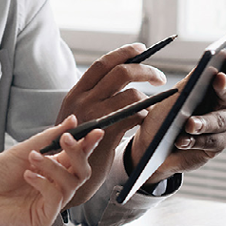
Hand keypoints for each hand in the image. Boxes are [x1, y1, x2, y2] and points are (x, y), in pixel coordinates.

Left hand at [0, 116, 99, 225]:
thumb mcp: (24, 150)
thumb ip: (50, 137)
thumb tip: (73, 120)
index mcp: (52, 169)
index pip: (77, 157)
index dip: (88, 145)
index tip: (96, 131)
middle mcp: (55, 186)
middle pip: (81, 172)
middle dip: (77, 153)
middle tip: (66, 139)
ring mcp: (50, 203)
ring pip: (70, 184)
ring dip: (53, 166)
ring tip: (32, 157)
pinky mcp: (43, 218)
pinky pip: (56, 199)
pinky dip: (44, 183)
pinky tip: (28, 175)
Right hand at [55, 43, 166, 207]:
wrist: (65, 176)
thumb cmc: (79, 145)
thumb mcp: (80, 116)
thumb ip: (97, 98)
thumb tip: (127, 74)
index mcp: (75, 93)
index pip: (102, 63)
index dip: (124, 53)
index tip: (141, 49)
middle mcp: (81, 101)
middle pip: (120, 72)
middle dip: (145, 70)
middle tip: (159, 78)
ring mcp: (92, 117)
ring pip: (131, 94)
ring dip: (146, 99)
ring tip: (148, 108)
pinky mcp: (105, 134)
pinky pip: (134, 115)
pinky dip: (144, 115)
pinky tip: (143, 121)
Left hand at [129, 54, 225, 185]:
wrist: (153, 145)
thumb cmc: (165, 116)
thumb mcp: (175, 95)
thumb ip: (191, 82)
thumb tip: (204, 65)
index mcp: (217, 87)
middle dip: (223, 87)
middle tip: (217, 79)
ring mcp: (225, 127)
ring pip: (219, 122)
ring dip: (203, 122)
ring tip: (189, 124)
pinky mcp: (217, 146)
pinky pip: (210, 142)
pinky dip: (194, 141)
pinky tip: (181, 140)